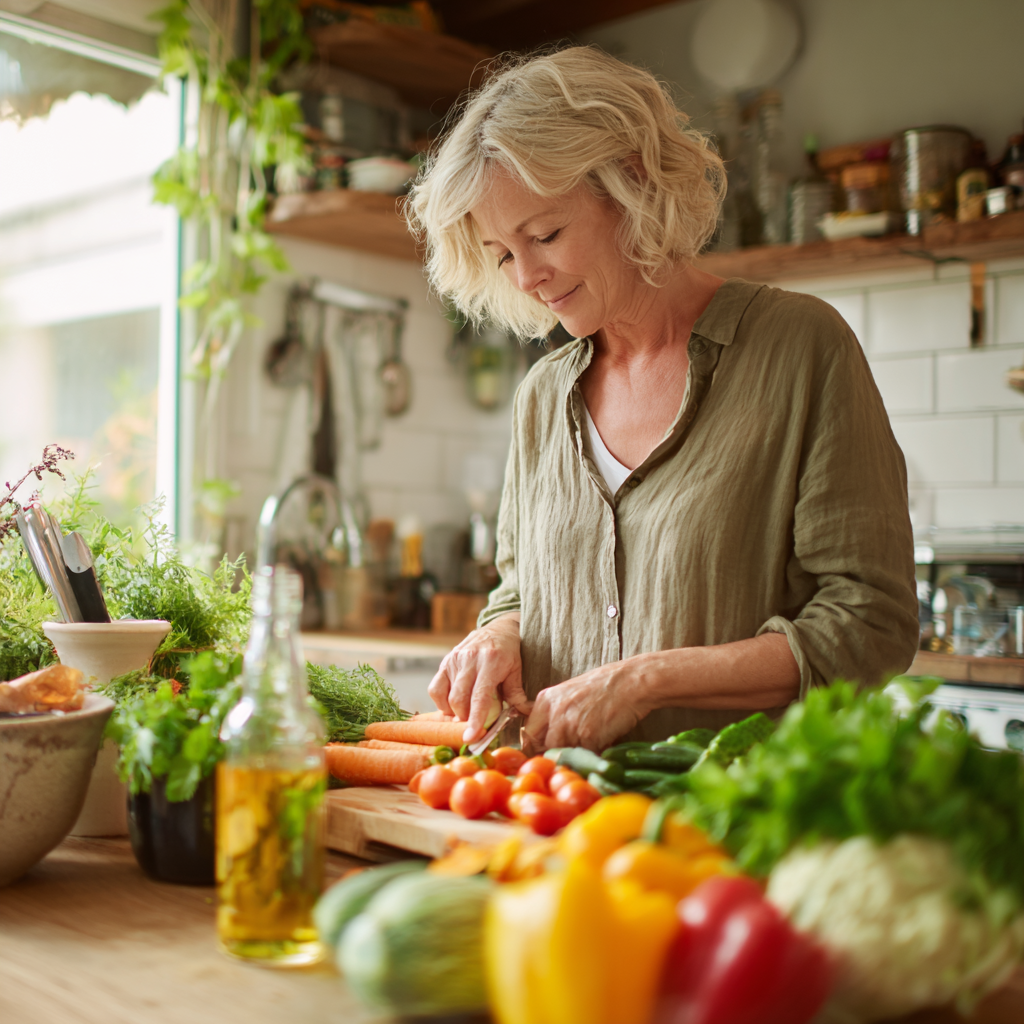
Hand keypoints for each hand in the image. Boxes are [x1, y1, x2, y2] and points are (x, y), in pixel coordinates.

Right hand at [429, 613, 528, 743]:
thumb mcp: (517, 670)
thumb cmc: (510, 652)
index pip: (479, 697)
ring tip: (465, 713)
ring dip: (454, 712)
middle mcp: (470, 659)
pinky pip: (435, 688)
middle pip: (459, 700)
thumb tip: (525, 715)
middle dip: (464, 719)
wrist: (498, 628)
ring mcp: (455, 659)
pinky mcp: (446, 661)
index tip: (470, 738)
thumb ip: (517, 694)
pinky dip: (442, 702)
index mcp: (491, 662)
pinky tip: (453, 704)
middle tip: (474, 725)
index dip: (474, 720)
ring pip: (445, 696)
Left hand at [521, 658, 649, 754]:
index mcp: (546, 700)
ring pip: (564, 753)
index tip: (547, 750)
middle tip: (572, 750)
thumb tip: (547, 738)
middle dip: (557, 752)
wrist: (630, 681)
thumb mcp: (570, 693)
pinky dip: (593, 752)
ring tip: (590, 741)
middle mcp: (554, 712)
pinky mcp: (588, 736)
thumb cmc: (604, 685)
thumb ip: (556, 712)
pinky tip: (603, 739)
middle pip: (545, 747)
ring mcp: (570, 725)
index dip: (537, 745)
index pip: (529, 733)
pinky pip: (585, 754)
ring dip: (576, 754)